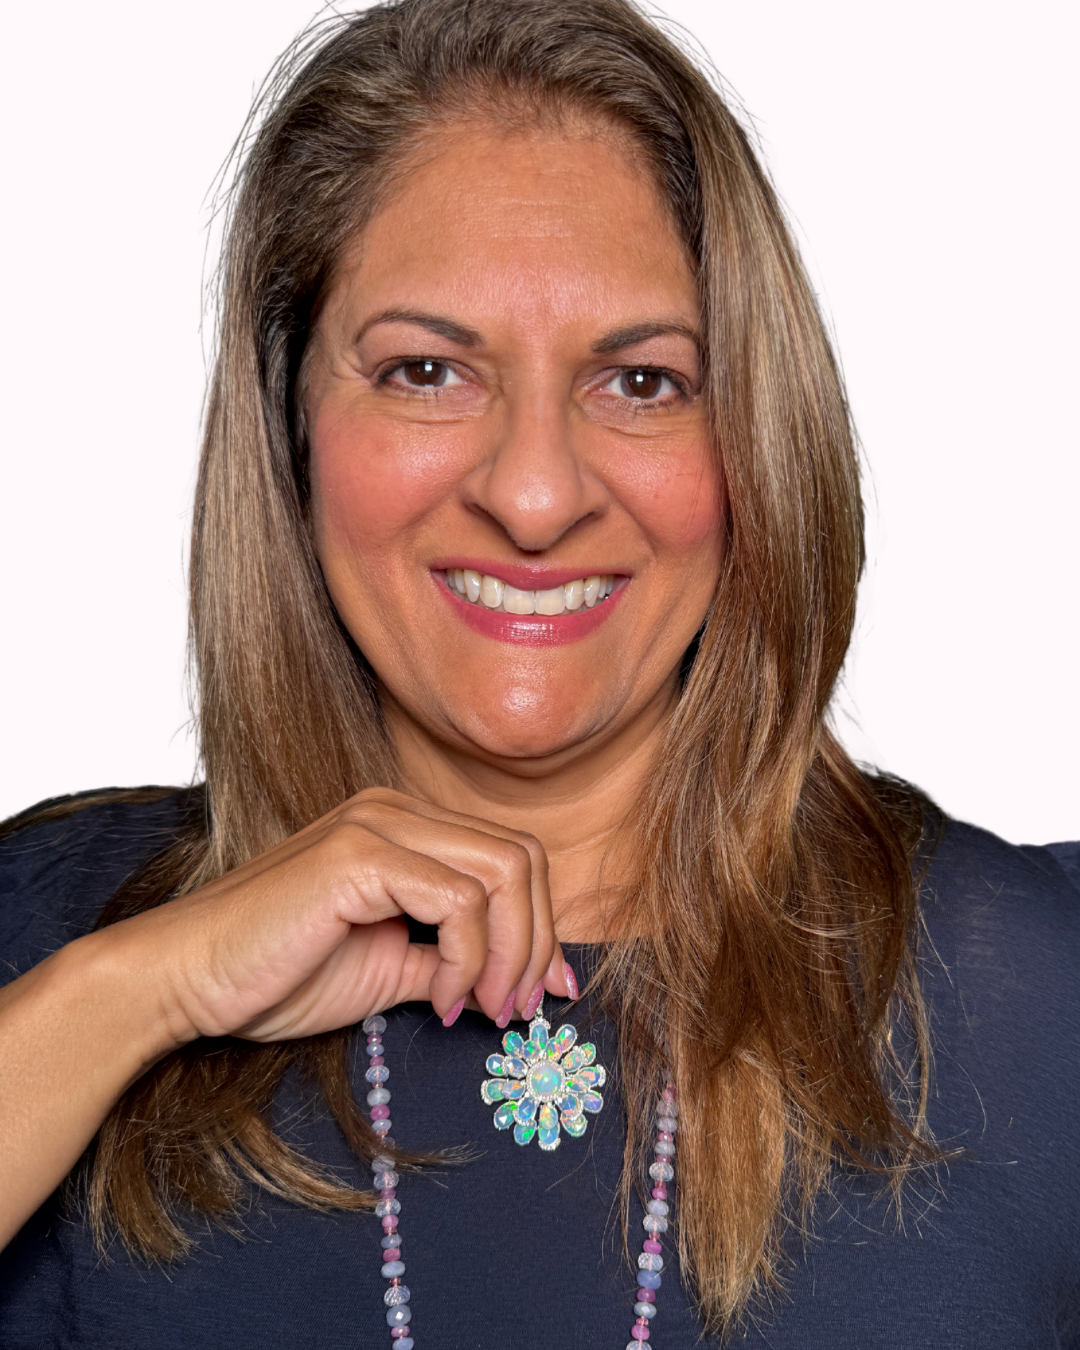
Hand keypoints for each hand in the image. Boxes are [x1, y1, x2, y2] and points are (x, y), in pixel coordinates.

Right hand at [110, 787, 571, 1048]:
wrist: (186, 980)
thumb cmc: (274, 974)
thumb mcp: (386, 967)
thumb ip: (449, 960)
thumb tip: (517, 985)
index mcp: (403, 825)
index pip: (510, 857)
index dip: (542, 926)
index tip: (544, 994)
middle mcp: (395, 809)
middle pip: (522, 857)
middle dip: (537, 942)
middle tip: (517, 1009)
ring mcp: (376, 823)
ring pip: (503, 871)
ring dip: (510, 953)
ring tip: (480, 1009)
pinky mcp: (358, 855)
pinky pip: (458, 900)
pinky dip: (466, 959)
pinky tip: (438, 1000)